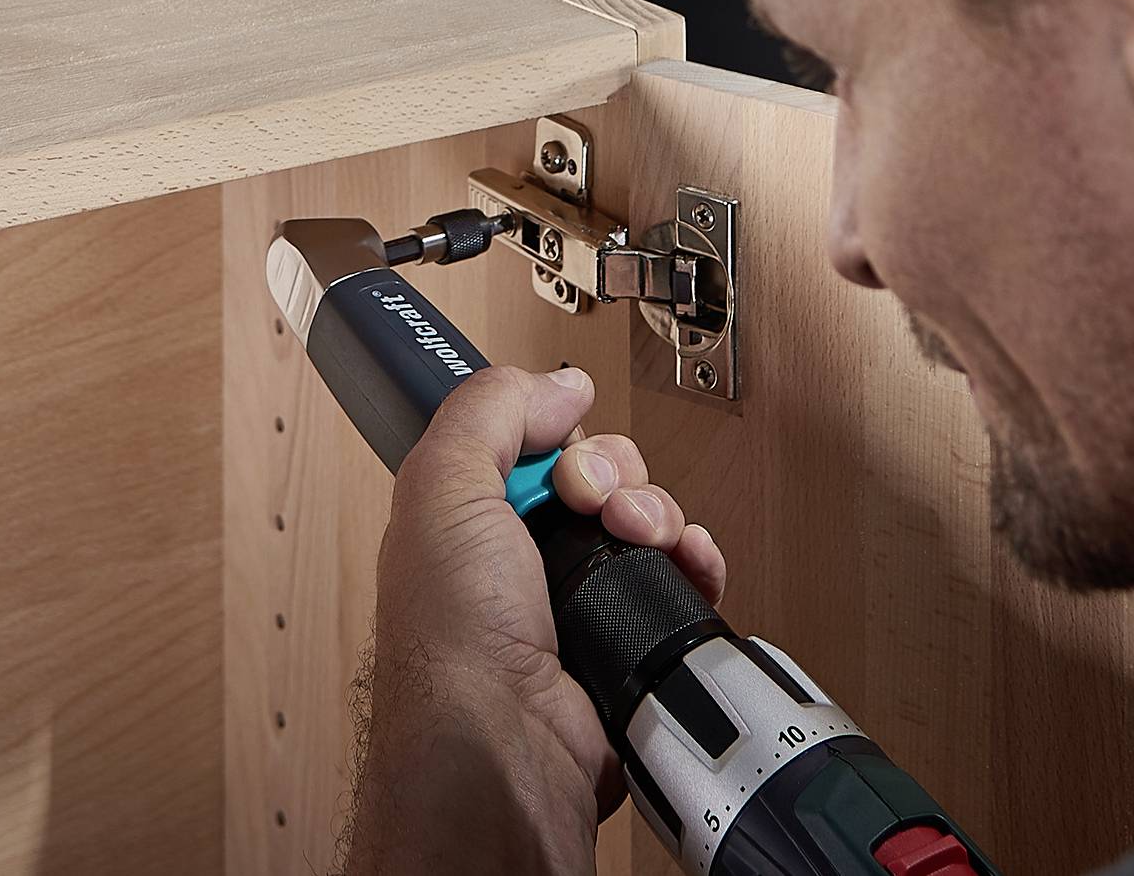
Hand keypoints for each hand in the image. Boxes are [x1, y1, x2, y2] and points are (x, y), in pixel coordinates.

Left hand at [344, 365, 727, 875]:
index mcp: (466, 519)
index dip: (554, 429)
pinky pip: (679, 574)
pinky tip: (681, 563)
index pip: (531, 439)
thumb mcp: (442, 492)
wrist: (509, 751)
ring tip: (638, 536)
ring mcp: (577, 599)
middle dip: (613, 471)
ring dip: (655, 512)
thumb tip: (554, 383)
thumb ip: (486, 413)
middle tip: (594, 499)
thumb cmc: (452, 650)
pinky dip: (691, 559)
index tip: (560, 439)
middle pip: (598, 471)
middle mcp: (519, 558)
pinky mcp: (627, 635)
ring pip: (643, 517)